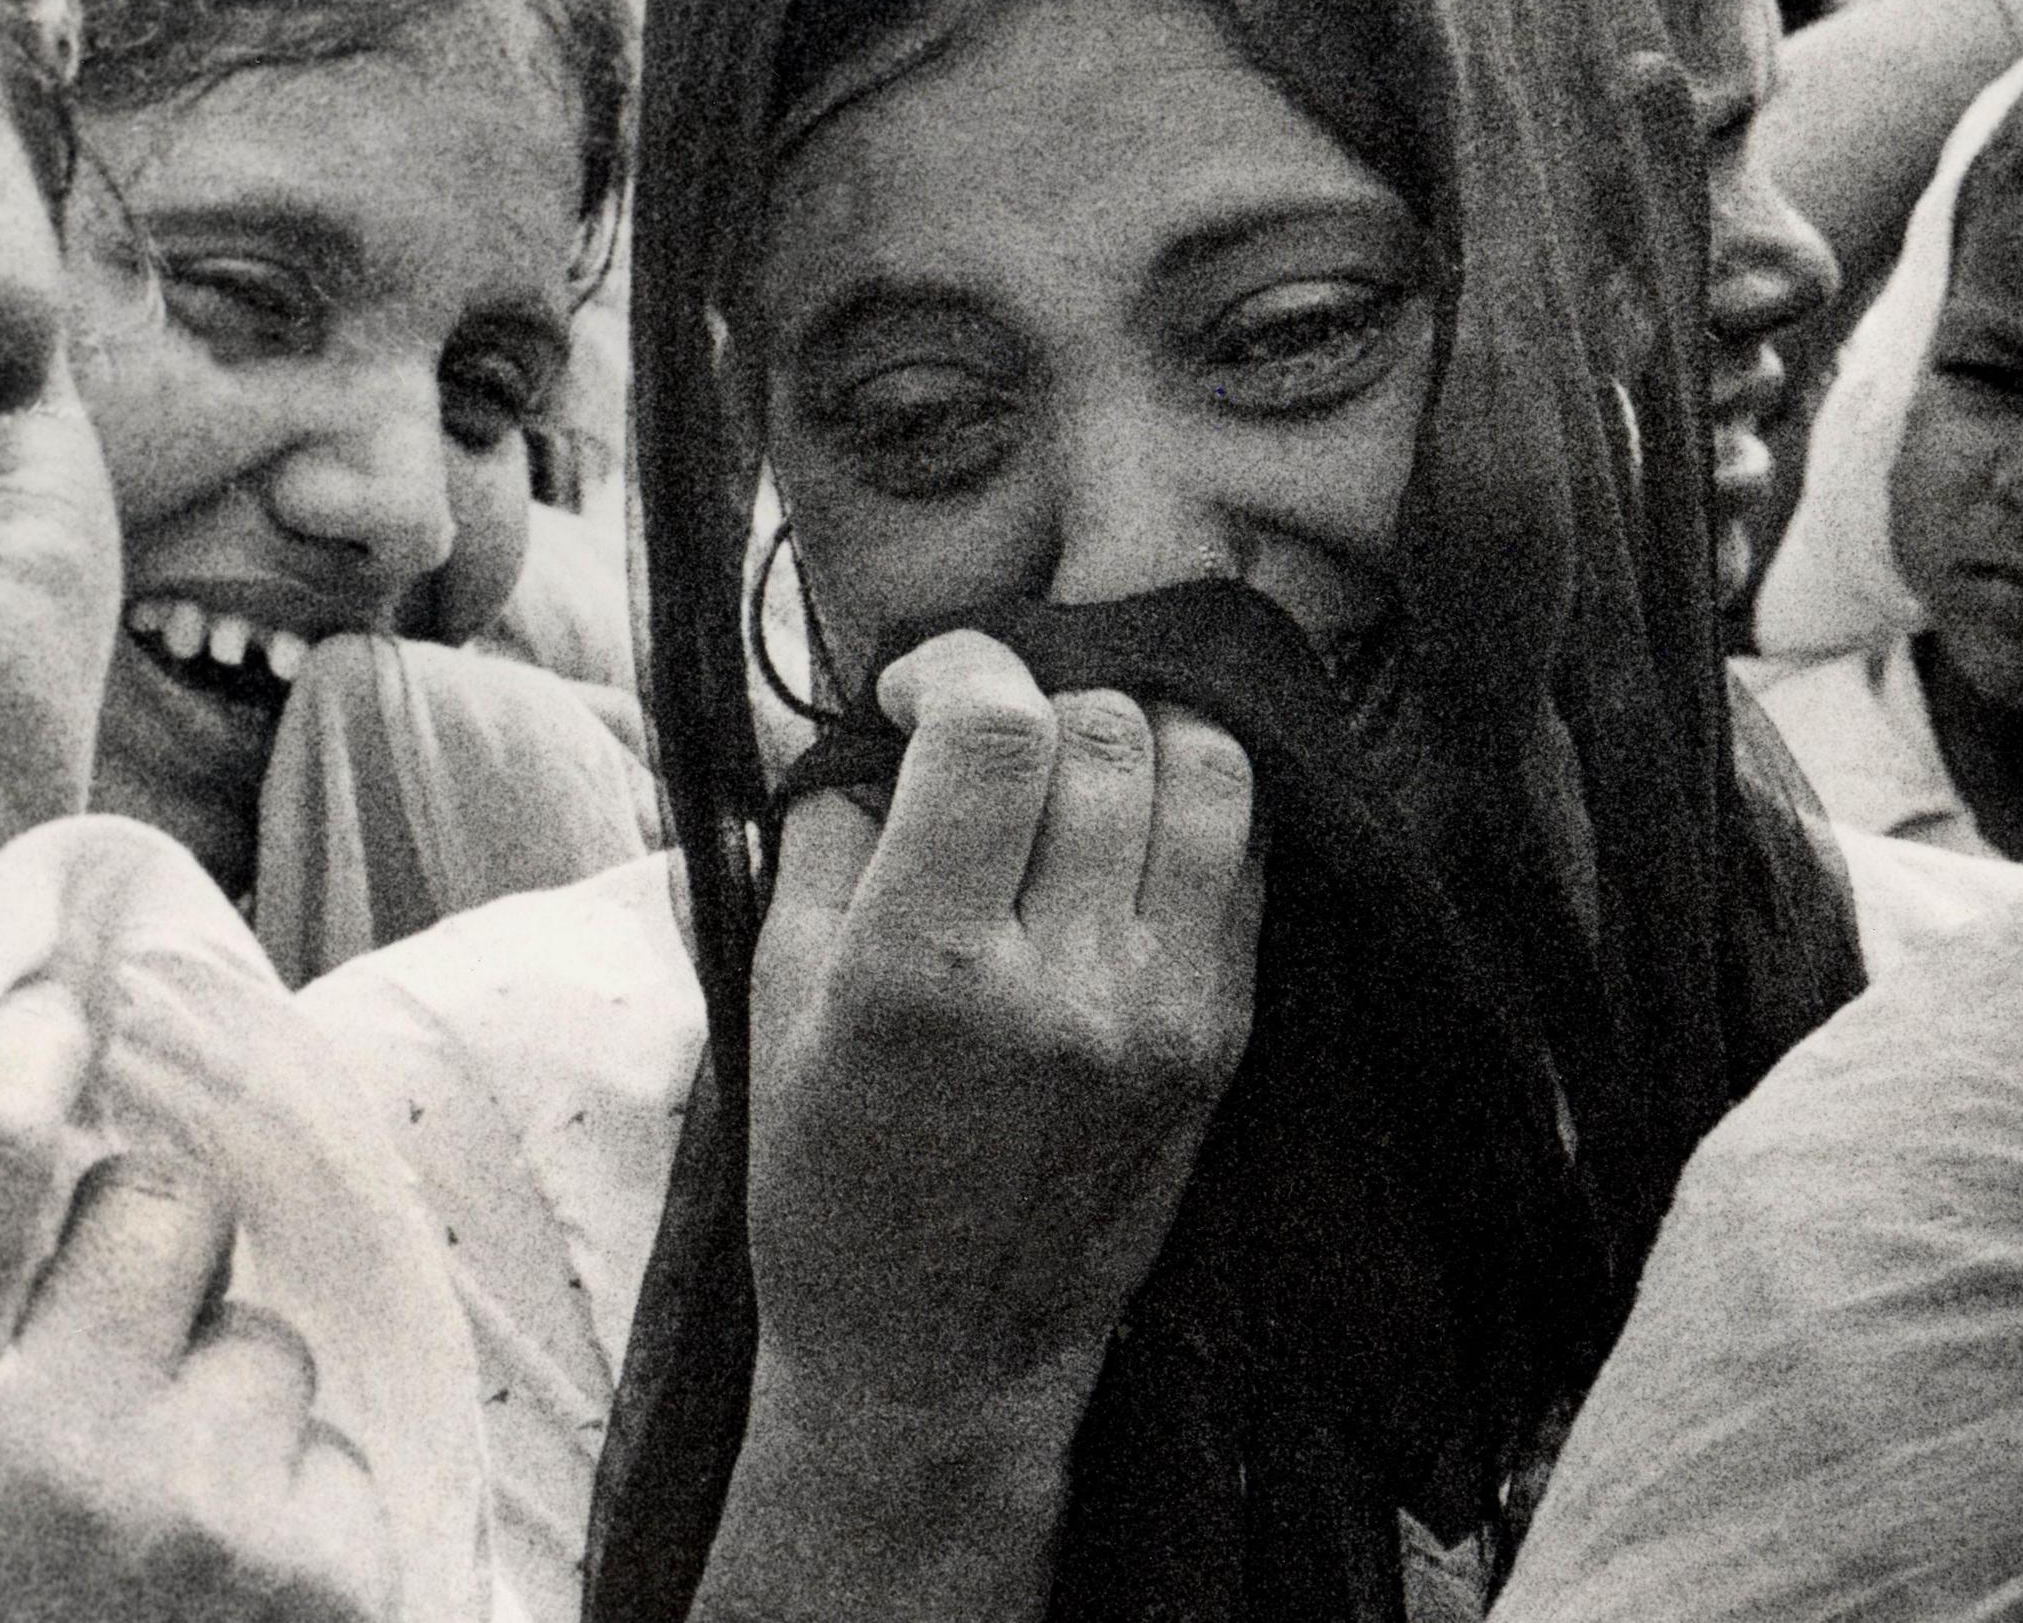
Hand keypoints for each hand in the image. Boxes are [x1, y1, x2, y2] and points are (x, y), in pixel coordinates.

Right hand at [0, 982, 392, 1622]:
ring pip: (261, 1331)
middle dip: (147, 1249)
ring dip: (224, 1394)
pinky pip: (328, 1442)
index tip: (58, 988)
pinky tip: (224, 1581)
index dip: (28, 1041)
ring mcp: (206, 1509)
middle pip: (160, 1201)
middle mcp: (60, 1451)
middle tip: (102, 1358)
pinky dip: (290, 1496)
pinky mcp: (328, 1570)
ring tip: (154, 1511)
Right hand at [744, 631, 1260, 1432]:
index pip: (995, 732)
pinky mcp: (1223, 1041)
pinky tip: (1131, 825)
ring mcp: (1162, 1014)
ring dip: (1140, 728)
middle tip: (992, 727)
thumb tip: (892, 716)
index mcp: (924, 971)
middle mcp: (1060, 986)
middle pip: (1107, 732)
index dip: (957, 665)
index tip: (917, 690)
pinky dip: (1194, 806)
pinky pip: (1246, 860)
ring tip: (1077, 758)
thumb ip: (831, 831)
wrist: (936, 1357)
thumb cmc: (828, 1173)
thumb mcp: (775, 997)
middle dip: (1042, 691)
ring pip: (1209, 772)